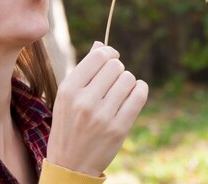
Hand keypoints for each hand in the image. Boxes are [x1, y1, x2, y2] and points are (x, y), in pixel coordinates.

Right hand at [46, 41, 148, 176]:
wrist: (70, 163)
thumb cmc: (69, 123)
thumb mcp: (67, 96)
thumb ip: (83, 69)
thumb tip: (101, 44)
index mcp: (68, 89)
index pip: (98, 56)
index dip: (109, 53)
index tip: (112, 59)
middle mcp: (84, 101)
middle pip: (115, 66)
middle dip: (117, 70)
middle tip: (113, 81)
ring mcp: (102, 116)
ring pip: (128, 79)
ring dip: (128, 82)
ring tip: (120, 92)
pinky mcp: (119, 128)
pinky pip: (139, 95)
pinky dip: (140, 89)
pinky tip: (134, 92)